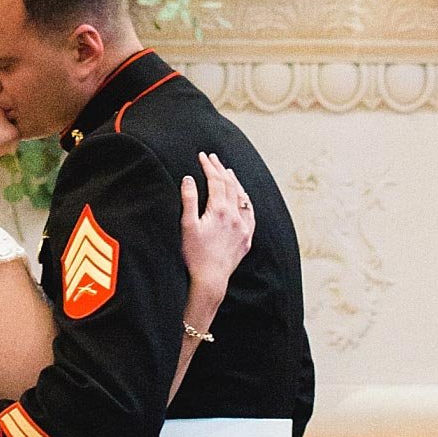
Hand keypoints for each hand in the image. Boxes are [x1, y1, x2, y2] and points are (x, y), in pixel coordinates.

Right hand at [180, 150, 254, 306]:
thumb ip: (188, 200)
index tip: (202, 156)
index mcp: (219, 210)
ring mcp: (243, 227)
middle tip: (213, 158)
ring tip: (228, 172)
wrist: (210, 280)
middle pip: (230, 185)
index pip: (216, 180)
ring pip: (242, 197)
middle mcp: (235, 216)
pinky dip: (245, 201)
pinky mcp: (247, 239)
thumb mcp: (187, 226)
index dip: (209, 166)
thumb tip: (188, 178)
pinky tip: (243, 197)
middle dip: (220, 169)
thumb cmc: (194, 256)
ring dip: (235, 182)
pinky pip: (250, 214)